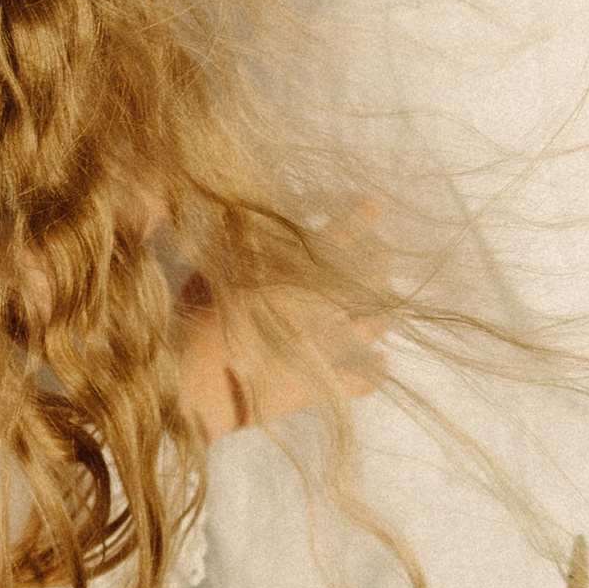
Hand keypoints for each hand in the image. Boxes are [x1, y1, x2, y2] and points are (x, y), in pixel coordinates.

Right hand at [174, 212, 388, 442]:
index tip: (377, 204)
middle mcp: (323, 307)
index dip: (361, 218)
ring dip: (380, 313)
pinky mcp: (323, 384)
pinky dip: (373, 373)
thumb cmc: (200, 320)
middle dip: (376, 265)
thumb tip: (244, 223)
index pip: (340, 237)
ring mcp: (328, 348)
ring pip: (371, 327)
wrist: (201, 383)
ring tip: (387, 306)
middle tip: (384, 256)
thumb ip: (238, 248)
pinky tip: (381, 366)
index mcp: (298, 274)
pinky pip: (360, 380)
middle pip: (364, 282)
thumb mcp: (214, 269)